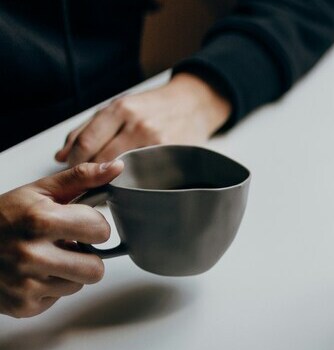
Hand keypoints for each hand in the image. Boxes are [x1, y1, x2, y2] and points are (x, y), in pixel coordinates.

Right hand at [0, 161, 120, 317]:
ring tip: (44, 258)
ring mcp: (26, 284)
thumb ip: (81, 178)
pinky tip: (31, 273)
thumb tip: (117, 167)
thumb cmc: (2, 218)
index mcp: (40, 220)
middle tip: (64, 246)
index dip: (93, 226)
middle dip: (86, 256)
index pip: (101, 230)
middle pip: (96, 268)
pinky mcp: (23, 306)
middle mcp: (31, 254)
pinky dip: (49, 288)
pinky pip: (58, 299)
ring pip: (79, 285)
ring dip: (68, 273)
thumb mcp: (38, 192)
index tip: (77, 224)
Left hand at [55, 73, 230, 165]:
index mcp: (121, 108)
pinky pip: (145, 175)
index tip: (72, 170)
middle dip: (89, 174)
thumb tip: (60, 156)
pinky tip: (130, 182)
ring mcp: (157, 141)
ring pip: (122, 170)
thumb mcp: (119, 107)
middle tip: (86, 182)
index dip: (74, 161)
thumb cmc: (153, 106)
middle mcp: (138, 124)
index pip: (86, 143)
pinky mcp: (172, 154)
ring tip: (106, 184)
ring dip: (110, 180)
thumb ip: (87, 129)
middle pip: (102, 159)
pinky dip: (133, 181)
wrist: (194, 103)